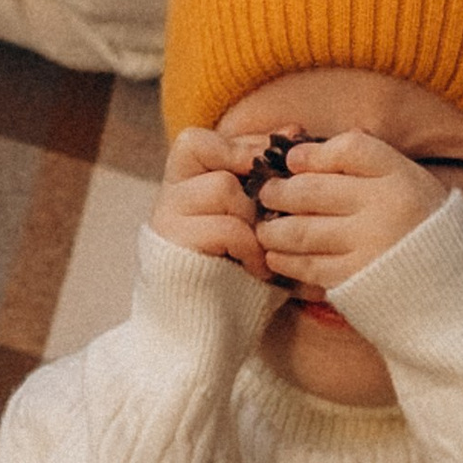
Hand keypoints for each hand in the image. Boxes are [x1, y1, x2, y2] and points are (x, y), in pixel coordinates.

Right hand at [150, 129, 280, 282]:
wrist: (207, 332)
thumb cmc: (240, 274)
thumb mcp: (254, 220)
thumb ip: (267, 180)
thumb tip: (295, 130)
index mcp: (183, 185)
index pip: (202, 140)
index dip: (243, 142)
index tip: (282, 157)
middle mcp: (168, 196)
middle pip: (204, 150)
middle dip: (248, 167)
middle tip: (274, 198)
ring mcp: (167, 219)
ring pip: (222, 187)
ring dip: (253, 215)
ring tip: (268, 244)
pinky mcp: (175, 247)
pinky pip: (226, 228)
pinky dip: (251, 248)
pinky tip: (258, 269)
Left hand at [253, 134, 447, 296]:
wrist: (456, 300)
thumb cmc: (428, 236)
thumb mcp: (415, 189)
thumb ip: (372, 168)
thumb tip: (311, 150)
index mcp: (403, 178)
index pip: (350, 148)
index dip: (314, 152)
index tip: (293, 160)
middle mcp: (385, 207)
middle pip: (312, 189)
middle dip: (279, 191)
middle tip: (265, 194)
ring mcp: (369, 246)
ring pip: (300, 230)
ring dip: (273, 229)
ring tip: (266, 229)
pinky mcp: (356, 281)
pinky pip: (307, 266)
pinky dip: (285, 260)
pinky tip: (277, 257)